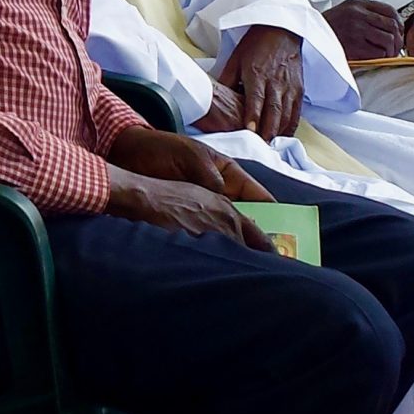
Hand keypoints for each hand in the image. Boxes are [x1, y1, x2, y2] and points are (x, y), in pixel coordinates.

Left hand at [106, 130, 276, 248]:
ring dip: (236, 245)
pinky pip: (206, 236)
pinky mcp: (186, 221)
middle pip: (248, 219)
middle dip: (258, 237)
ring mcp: (204, 208)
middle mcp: (221, 194)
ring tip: (247, 264)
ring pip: (228, 231)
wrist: (127, 155)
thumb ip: (210, 178)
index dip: (274, 214)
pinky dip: (212, 247)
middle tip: (270, 258)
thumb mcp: (191, 157)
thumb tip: (223, 200)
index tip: (286, 233)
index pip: (258, 197)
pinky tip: (216, 260)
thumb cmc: (162, 149)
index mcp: (228, 175)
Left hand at [213, 26, 305, 137]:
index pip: (255, 98)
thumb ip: (226, 81)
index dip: (253, 116)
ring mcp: (289, 86)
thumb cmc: (255, 45)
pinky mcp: (299, 89)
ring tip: (270, 146)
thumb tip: (215, 101)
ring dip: (279, 131)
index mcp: (257, 73)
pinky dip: (290, 126)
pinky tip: (283, 136)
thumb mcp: (235, 59)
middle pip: (273, 110)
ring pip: (287, 113)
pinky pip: (296, 111)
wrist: (282, 30)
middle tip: (261, 148)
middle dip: (267, 131)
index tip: (249, 131)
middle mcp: (275, 81)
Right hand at [323, 0, 405, 60]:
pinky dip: (381, 57)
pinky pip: (378, 52)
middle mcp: (358, 14)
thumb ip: (365, 14)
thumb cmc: (328, 28)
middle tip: (395, 48)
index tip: (398, 32)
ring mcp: (356, 29)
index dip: (399, 23)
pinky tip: (376, 58)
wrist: (308, 38)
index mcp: (357, 4)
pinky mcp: (354, 45)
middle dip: (397, 40)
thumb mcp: (345, 12)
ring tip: (386, 55)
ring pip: (388, 39)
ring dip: (390, 50)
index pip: (389, 10)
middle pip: (392, 25)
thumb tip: (389, 26)